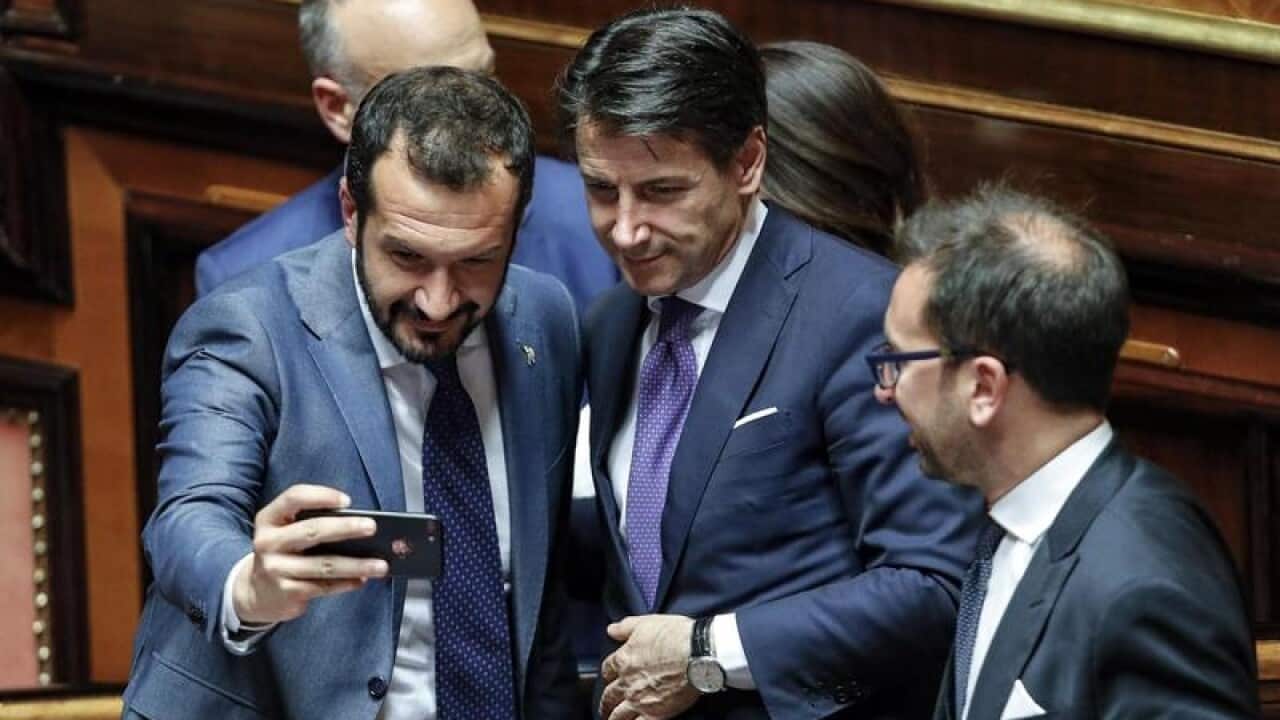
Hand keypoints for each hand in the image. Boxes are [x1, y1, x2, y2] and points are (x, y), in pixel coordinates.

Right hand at [232, 484, 387, 623]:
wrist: (256, 592)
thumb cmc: (284, 553)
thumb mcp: (286, 532)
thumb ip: (312, 523)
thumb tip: (360, 525)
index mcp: (269, 519)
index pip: (294, 498)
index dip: (322, 496)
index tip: (347, 500)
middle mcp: (269, 542)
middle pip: (312, 531)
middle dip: (346, 528)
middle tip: (372, 527)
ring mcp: (276, 569)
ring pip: (324, 565)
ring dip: (356, 564)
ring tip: (380, 564)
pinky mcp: (287, 592)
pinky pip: (324, 586)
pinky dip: (347, 583)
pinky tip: (362, 579)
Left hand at [599, 614, 699, 719]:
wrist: (697, 653)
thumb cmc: (676, 636)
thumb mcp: (646, 623)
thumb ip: (626, 627)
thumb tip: (612, 630)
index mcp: (624, 659)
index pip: (608, 669)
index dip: (608, 674)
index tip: (610, 677)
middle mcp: (627, 682)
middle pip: (609, 695)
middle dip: (606, 701)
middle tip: (605, 705)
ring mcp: (639, 700)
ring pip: (618, 715)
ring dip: (614, 718)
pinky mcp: (654, 714)